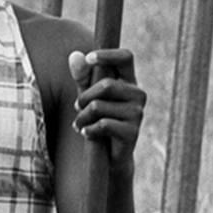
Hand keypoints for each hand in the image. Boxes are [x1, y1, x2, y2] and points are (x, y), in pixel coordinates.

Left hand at [69, 48, 145, 171]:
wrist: (110, 157)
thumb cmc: (99, 120)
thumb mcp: (89, 96)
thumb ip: (82, 76)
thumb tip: (74, 55)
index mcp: (129, 81)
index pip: (125, 57)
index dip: (108, 55)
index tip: (89, 58)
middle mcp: (138, 94)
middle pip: (106, 85)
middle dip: (84, 97)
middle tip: (76, 107)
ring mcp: (137, 113)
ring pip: (99, 107)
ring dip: (82, 116)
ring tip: (79, 123)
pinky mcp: (133, 132)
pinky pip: (103, 125)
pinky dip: (88, 130)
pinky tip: (86, 133)